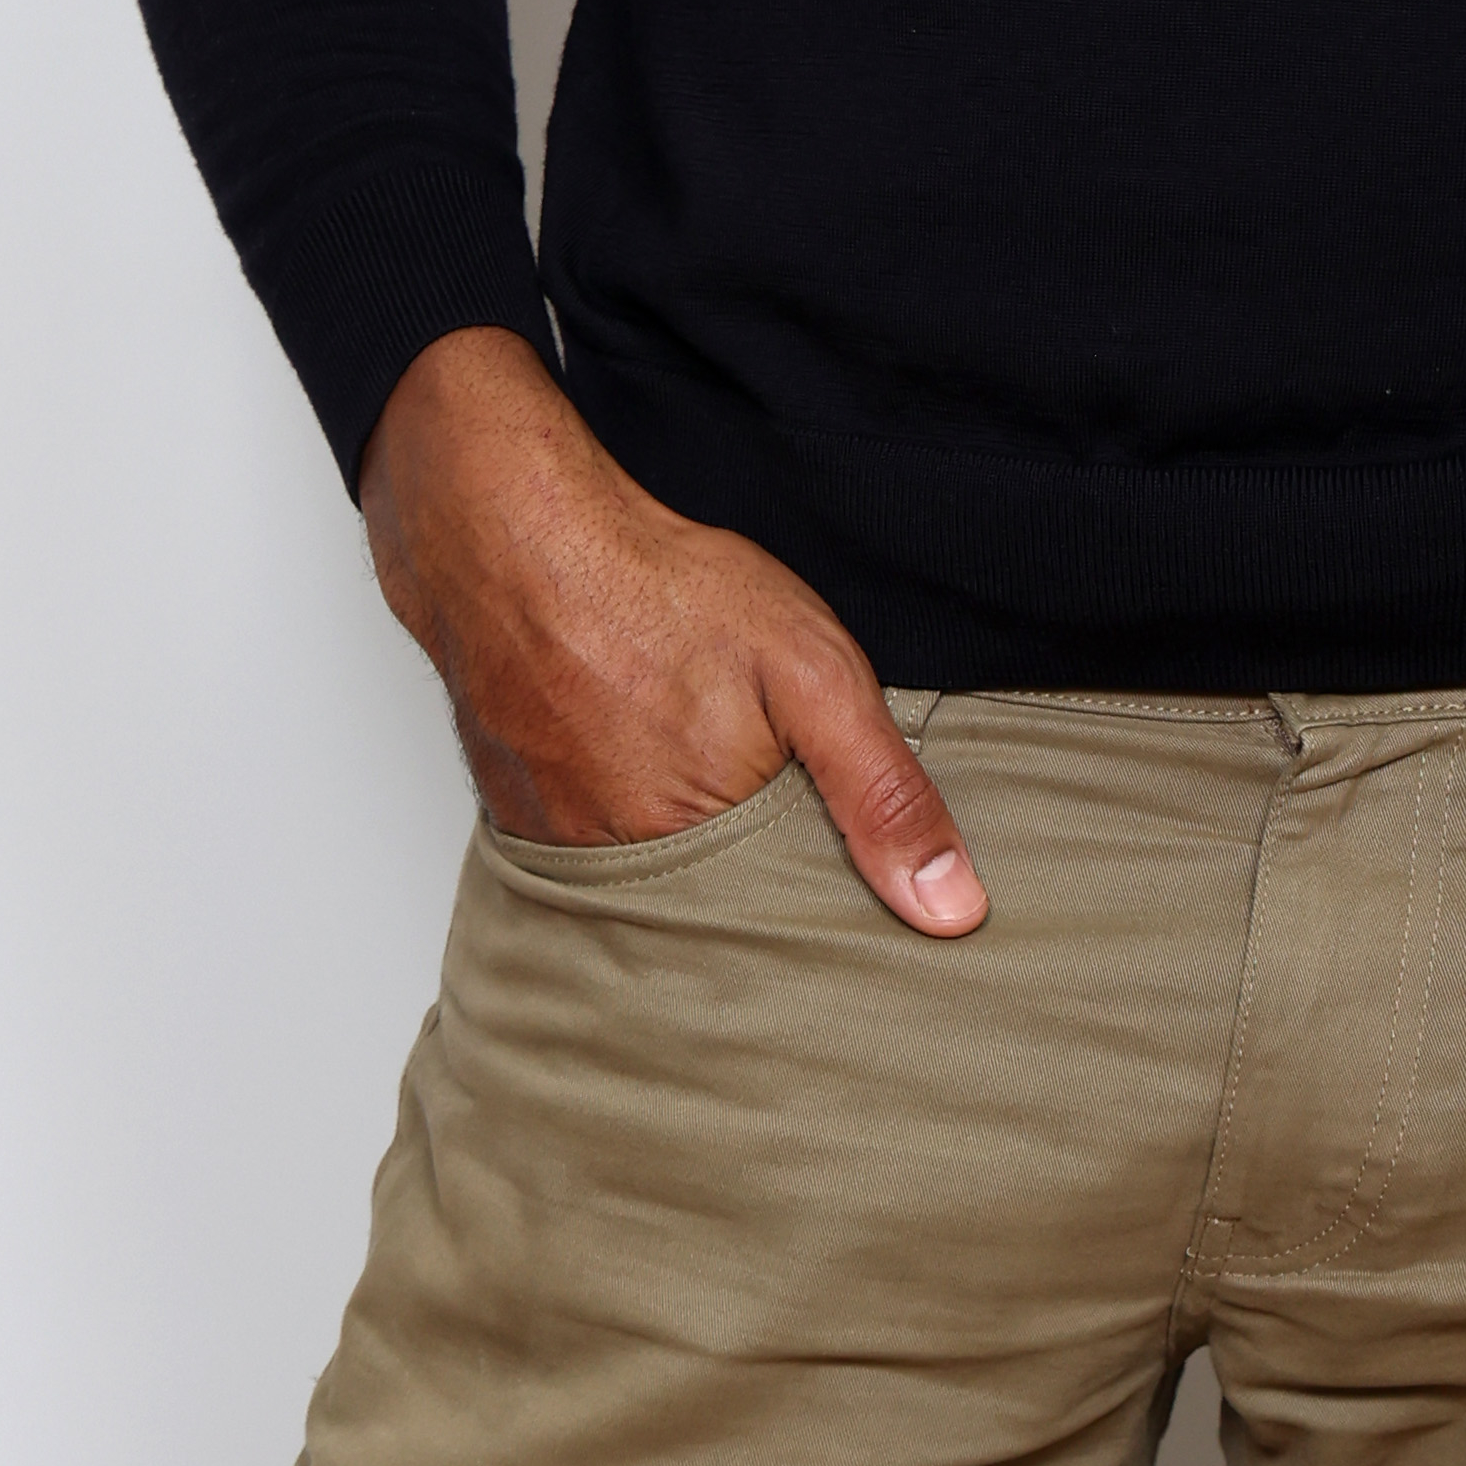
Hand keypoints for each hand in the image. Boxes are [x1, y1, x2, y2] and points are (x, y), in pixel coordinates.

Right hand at [358, 327, 988, 934]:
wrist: (511, 536)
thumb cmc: (658, 591)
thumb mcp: (811, 673)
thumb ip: (882, 792)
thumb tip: (953, 910)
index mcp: (701, 857)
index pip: (783, 929)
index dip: (821, 897)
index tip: (843, 869)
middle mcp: (617, 878)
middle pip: (712, 914)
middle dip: (749, 874)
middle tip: (758, 780)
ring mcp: (556, 849)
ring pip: (649, 884)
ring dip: (681, 844)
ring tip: (697, 768)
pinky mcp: (516, 817)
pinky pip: (587, 847)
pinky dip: (620, 815)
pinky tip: (635, 755)